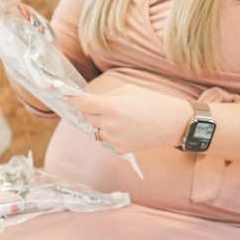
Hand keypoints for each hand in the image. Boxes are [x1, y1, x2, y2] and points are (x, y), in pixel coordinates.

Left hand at [66, 85, 191, 153]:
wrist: (172, 123)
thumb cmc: (153, 102)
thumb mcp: (128, 91)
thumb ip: (106, 97)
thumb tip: (89, 102)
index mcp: (112, 108)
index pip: (83, 105)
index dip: (73, 100)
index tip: (67, 97)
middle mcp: (111, 125)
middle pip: (87, 117)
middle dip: (90, 110)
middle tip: (102, 105)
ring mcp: (115, 139)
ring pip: (95, 129)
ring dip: (100, 123)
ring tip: (120, 117)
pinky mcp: (120, 149)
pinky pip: (106, 139)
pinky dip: (110, 133)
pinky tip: (126, 127)